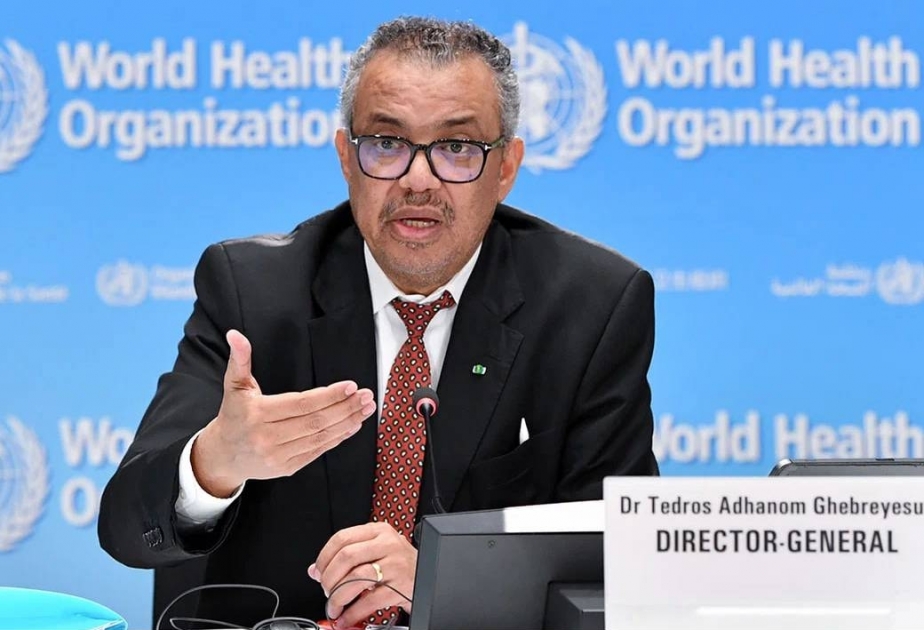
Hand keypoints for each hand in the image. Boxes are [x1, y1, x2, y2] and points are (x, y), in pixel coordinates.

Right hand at [192, 329, 376, 496]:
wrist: (223, 456)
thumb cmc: (234, 416)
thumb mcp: (234, 386)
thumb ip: (240, 359)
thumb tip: (236, 335)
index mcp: (257, 414)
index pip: (301, 404)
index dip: (328, 395)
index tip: (350, 386)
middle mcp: (267, 437)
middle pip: (315, 421)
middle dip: (345, 408)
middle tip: (366, 396)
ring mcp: (277, 456)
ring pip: (320, 438)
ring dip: (348, 422)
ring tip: (366, 408)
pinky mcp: (286, 468)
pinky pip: (317, 452)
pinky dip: (338, 438)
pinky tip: (353, 425)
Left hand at [308, 522, 416, 628]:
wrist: (429, 575)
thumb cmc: (400, 564)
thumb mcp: (376, 550)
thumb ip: (348, 555)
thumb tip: (316, 570)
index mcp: (378, 531)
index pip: (342, 538)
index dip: (324, 558)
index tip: (318, 573)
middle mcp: (387, 544)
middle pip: (346, 557)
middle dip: (329, 579)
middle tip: (327, 591)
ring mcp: (395, 564)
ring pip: (356, 578)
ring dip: (338, 597)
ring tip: (334, 607)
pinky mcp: (400, 586)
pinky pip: (369, 601)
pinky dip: (352, 613)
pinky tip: (346, 618)